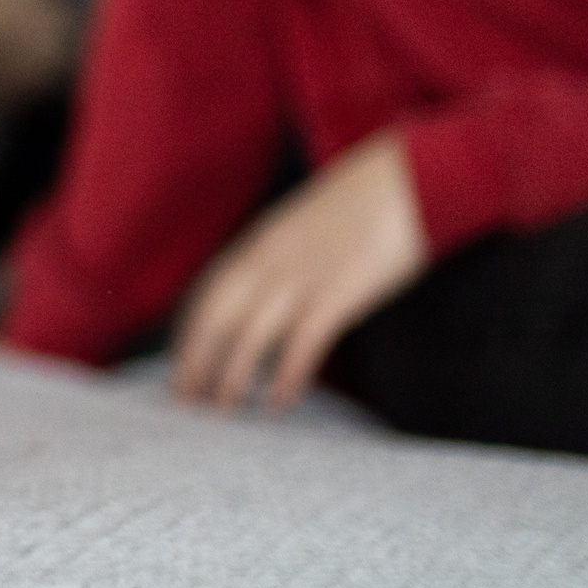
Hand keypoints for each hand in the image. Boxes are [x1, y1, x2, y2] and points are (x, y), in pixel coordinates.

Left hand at [172, 132, 424, 412]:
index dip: (189, 332)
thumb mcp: (303, 224)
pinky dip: (286, 374)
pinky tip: (277, 401)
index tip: (179, 363)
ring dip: (232, 375)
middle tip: (183, 400)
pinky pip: (302, 341)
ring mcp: (304, 276)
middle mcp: (271, 260)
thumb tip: (263, 289)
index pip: (208, 294)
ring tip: (223, 410)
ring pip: (251, 334)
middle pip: (218, 318)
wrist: (409, 176)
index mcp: (260, 241)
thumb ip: (279, 253)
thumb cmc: (362, 202)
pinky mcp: (340, 292)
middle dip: (196, 360)